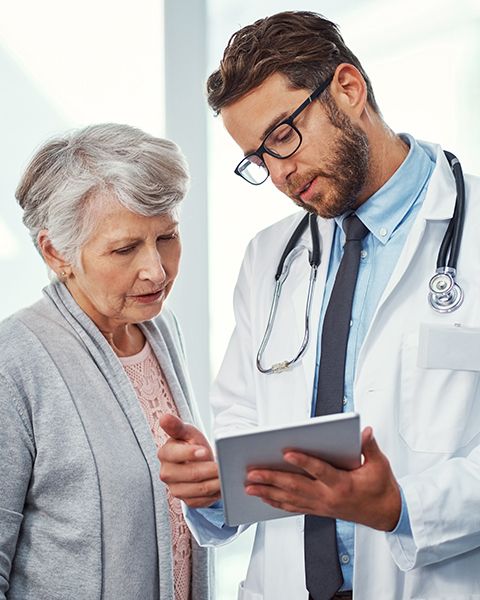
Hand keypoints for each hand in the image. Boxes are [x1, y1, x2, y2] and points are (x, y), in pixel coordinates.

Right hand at [158, 414, 220, 507]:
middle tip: (223, 465)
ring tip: (226, 475)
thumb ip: (176, 426)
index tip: (205, 451)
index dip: (190, 453)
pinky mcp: (186, 500)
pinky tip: (222, 485)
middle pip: (190, 474)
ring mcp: (175, 489)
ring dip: (215, 482)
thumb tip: (164, 417)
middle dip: (209, 469)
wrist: (197, 462)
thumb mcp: (187, 432)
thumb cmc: (192, 444)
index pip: (175, 455)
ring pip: (199, 489)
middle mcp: (167, 473)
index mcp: (165, 454)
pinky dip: (214, 494)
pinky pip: (202, 500)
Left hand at [244, 427, 400, 530]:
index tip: (286, 452)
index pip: (319, 471)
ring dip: (268, 491)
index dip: (303, 461)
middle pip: (296, 487)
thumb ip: (369, 446)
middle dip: (272, 478)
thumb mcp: (379, 465)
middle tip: (253, 472)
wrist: (386, 514)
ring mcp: (321, 506)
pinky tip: (264, 497)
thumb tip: (364, 431)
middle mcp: (328, 497)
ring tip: (249, 485)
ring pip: (290, 499)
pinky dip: (276, 502)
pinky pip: (294, 507)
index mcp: (343, 484)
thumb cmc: (381, 488)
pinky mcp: (318, 510)